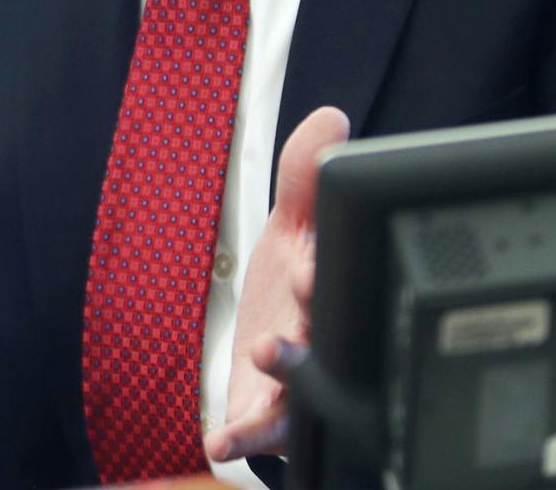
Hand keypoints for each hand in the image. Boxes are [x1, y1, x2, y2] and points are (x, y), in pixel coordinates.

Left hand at [207, 106, 348, 463]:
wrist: (272, 339)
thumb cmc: (293, 284)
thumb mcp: (295, 225)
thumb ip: (306, 173)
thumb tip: (330, 117)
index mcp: (333, 287)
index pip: (337, 279)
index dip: (327, 274)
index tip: (312, 267)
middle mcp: (326, 340)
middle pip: (328, 336)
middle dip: (316, 325)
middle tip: (298, 312)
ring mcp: (303, 384)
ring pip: (305, 386)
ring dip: (291, 373)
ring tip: (270, 352)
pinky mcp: (273, 416)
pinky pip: (262, 432)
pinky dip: (243, 438)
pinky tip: (218, 439)